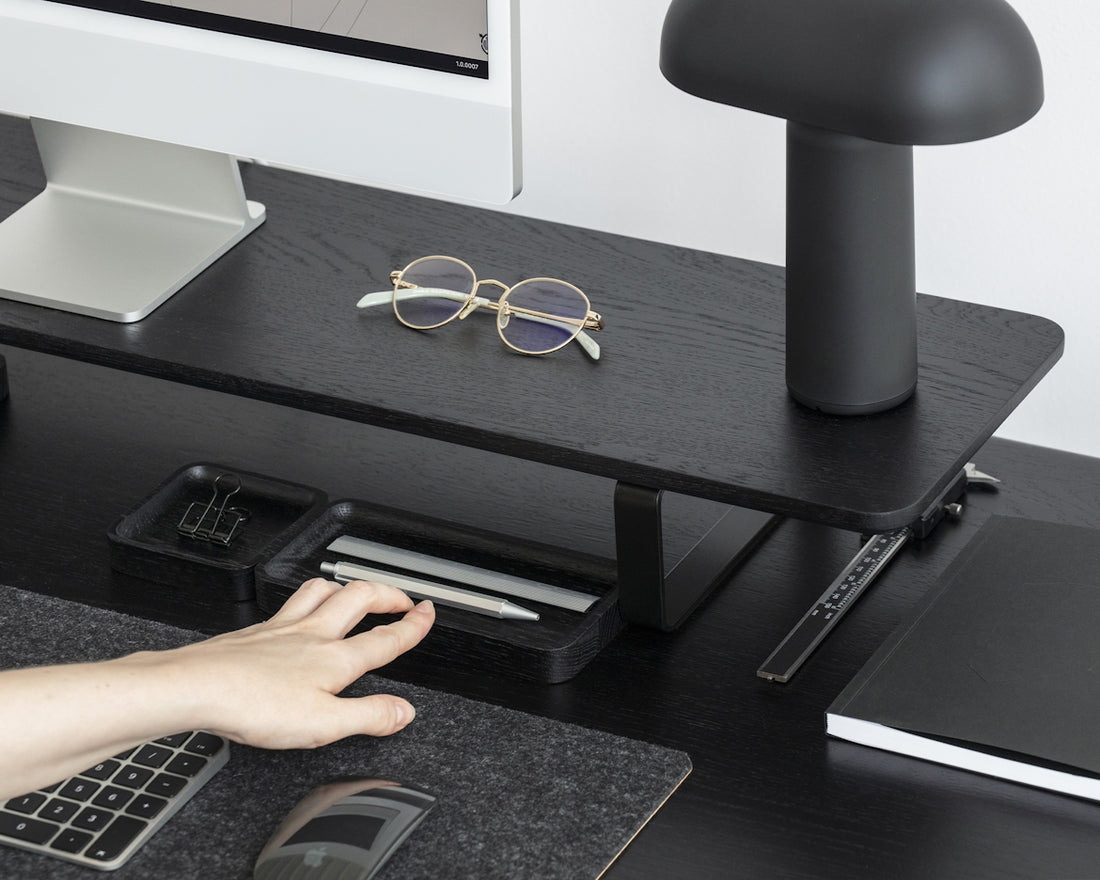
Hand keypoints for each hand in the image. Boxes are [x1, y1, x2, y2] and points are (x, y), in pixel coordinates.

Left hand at [167, 578, 435, 748]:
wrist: (197, 687)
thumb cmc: (252, 704)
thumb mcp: (323, 725)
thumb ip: (368, 716)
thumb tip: (403, 711)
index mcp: (335, 659)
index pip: (386, 638)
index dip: (413, 625)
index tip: (427, 614)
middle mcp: (313, 634)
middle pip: (360, 598)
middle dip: (388, 594)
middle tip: (402, 599)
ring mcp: (283, 628)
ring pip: (324, 590)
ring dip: (348, 586)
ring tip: (358, 591)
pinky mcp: (257, 631)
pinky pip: (292, 600)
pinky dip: (309, 596)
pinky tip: (302, 609)